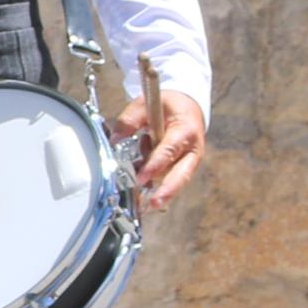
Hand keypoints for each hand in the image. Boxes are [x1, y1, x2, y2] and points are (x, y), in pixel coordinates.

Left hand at [119, 86, 207, 205]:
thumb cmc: (169, 106)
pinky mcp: (185, 168)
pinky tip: (144, 186)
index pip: (169, 151)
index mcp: (185, 130)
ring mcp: (190, 161)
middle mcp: (192, 149)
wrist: (189, 107)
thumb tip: (115, 139)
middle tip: (154, 204)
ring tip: (141, 191)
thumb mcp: (147, 103)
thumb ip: (130, 120)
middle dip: (168, 191)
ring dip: (157, 185)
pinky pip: (170, 179)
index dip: (155, 165)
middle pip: (182, 174)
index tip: (142, 177)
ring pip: (174, 180)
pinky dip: (157, 183)